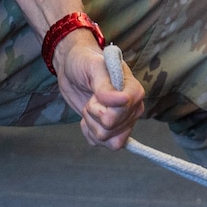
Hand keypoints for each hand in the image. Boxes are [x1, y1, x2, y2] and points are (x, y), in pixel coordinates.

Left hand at [55, 31, 143, 149]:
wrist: (72, 68)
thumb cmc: (84, 62)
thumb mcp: (93, 67)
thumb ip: (105, 85)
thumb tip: (123, 100)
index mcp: (134, 90)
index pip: (122, 112)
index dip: (103, 107)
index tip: (96, 93)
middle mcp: (132, 108)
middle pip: (113, 128)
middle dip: (94, 114)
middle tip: (92, 97)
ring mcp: (123, 121)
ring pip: (108, 139)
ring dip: (92, 124)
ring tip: (90, 106)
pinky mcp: (110, 129)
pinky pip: (102, 144)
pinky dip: (89, 133)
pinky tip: (88, 118)